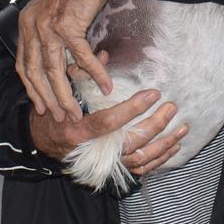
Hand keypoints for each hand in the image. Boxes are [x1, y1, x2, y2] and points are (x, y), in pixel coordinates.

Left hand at [16, 0, 113, 122]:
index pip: (23, 63)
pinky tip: (105, 85)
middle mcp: (33, 25)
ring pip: (54, 71)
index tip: (40, 104)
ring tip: (76, 112)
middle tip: (58, 117)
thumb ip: (52, 29)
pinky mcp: (68, 25)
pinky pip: (82, 57)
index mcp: (27, 22)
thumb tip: (62, 54)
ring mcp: (48, 26)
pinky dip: (94, 73)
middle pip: (35, 72)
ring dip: (66, 95)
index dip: (31, 87)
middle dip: (47, 98)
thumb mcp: (56, 7)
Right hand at [29, 89, 188, 174]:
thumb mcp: (62, 93)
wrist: (41, 143)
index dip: (132, 109)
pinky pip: (139, 169)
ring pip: (138, 159)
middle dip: (154, 126)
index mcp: (77, 130)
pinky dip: (159, 159)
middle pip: (129, 142)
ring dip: (163, 145)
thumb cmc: (53, 114)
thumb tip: (103, 53)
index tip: (153, 94)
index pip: (108, 122)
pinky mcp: (111, 169)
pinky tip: (174, 146)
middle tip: (171, 107)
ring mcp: (103, 163)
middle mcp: (91, 151)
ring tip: (181, 128)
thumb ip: (82, 74)